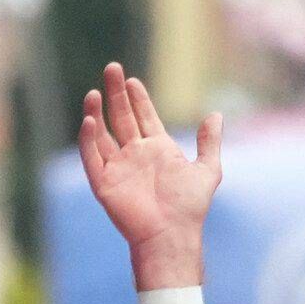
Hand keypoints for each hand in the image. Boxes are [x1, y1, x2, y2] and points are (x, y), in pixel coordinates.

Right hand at [73, 63, 221, 290]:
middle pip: (121, 117)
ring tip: (95, 92)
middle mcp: (135, 155)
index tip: (131, 79)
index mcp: (157, 149)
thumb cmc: (190, 207)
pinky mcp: (104, 183)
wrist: (172, 235)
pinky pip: (92, 158)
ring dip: (97, 113)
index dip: (137, 98)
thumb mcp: (207, 170)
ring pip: (102, 134)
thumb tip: (216, 114)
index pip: (143, 116)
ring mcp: (118, 168)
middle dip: (116, 93)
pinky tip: (89, 120)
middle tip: (111, 68)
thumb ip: (209, 142)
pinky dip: (88, 140)